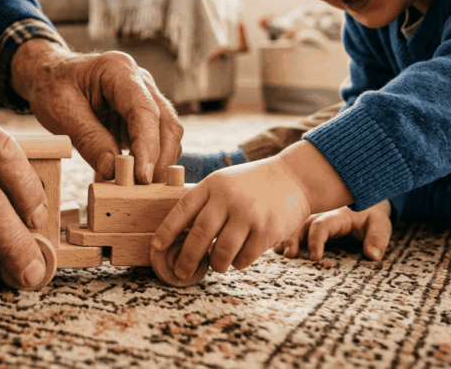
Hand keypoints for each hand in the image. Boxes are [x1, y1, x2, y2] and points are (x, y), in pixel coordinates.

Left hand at [10, 40, 181, 183]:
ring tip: (137, 187)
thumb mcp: (62, 112)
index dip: (148, 146)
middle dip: (160, 159)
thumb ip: (89, 139)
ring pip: (166, 133)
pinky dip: (147, 161)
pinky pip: (154, 141)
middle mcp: (139, 81)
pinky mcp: (139, 117)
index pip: (145, 111)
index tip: (143, 176)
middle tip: (145, 189)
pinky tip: (131, 178)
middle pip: (166, 122)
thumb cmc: (52, 87)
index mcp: (119, 70)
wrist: (47, 77)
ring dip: (157, 162)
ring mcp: (144, 98)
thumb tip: (113, 171)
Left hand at [151, 155, 311, 279]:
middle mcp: (229, 198)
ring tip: (217, 264)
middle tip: (181, 272)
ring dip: (216, 264)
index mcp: (213, 185)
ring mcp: (249, 214)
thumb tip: (180, 237)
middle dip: (187, 259)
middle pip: (200, 235)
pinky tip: (239, 259)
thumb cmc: (251, 185)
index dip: (167, 230)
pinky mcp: (268, 230)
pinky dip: (238, 263)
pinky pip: (245, 258)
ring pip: (222, 252)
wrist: (293, 177)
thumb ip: (205, 203)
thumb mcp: (224, 182)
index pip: (183, 209)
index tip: (156, 247)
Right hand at [274, 201, 391, 261]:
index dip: (316, 241)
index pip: (322, 225)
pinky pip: (292, 228)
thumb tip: (373, 255)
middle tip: (288, 256)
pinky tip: (274, 248)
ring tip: (277, 252)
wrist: (366, 205)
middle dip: (293, 238)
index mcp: (337, 215)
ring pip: (293, 225)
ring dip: (284, 238)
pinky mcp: (308, 225)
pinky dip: (282, 237)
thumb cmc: (371, 218)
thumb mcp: (380, 225)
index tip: (316, 258)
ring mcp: (312, 219)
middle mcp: (320, 215)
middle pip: (301, 224)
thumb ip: (377, 239)